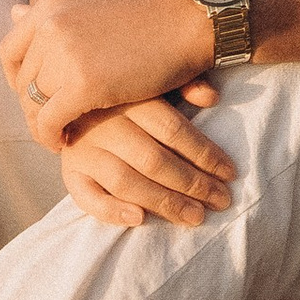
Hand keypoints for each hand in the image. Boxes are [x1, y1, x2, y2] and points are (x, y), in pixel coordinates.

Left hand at [2, 0, 210, 148]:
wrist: (190, 18)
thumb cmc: (151, 15)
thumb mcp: (94, 4)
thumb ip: (58, 16)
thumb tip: (12, 11)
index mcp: (51, 3)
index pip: (10, 50)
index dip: (17, 79)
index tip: (36, 95)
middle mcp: (51, 25)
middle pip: (22, 80)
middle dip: (33, 106)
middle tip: (52, 122)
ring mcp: (65, 54)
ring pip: (32, 103)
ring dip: (42, 124)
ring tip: (59, 135)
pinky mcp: (82, 85)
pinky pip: (48, 122)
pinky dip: (52, 137)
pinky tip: (66, 142)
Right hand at [56, 90, 234, 229]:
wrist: (69, 97)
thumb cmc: (126, 92)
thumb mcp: (153, 80)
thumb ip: (183, 86)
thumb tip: (212, 97)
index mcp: (130, 98)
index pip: (173, 130)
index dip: (205, 153)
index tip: (230, 173)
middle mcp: (104, 123)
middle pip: (153, 160)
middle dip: (192, 184)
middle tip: (221, 200)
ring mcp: (83, 149)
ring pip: (126, 181)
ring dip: (164, 202)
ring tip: (195, 216)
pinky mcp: (69, 172)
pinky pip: (86, 197)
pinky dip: (112, 211)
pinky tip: (139, 219)